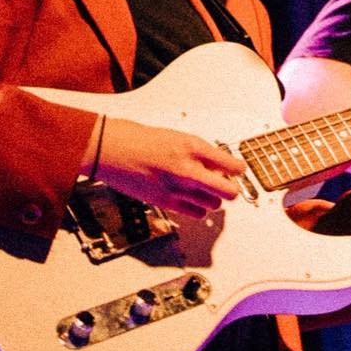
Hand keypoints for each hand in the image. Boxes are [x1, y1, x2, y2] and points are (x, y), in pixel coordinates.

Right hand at [92, 118, 246, 216]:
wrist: (111, 149)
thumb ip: (197, 152)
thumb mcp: (176, 137)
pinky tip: (192, 199)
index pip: (230, 164)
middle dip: (232, 188)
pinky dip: (199, 208)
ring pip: (214, 205)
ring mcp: (177, 188)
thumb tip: (216, 164)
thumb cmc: (139, 139)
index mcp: (191, 146)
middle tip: (228, 184)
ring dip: (213, 198)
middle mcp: (187, 169)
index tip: (239, 169)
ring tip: (205, 189)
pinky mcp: (165, 202)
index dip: (238, 169)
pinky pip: (196, 213)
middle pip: (228, 191)